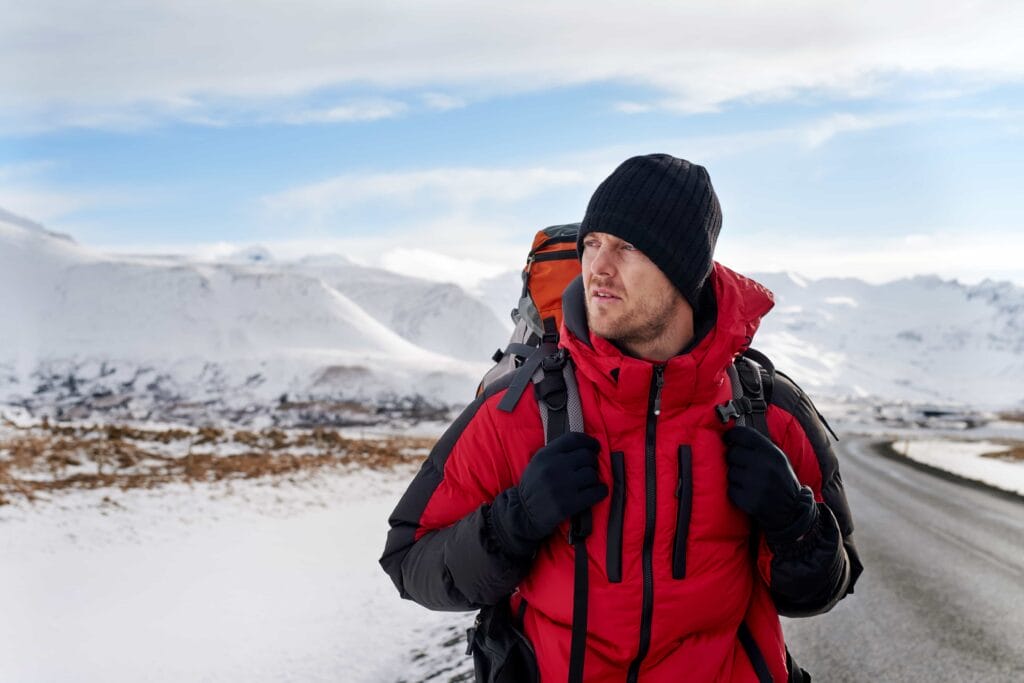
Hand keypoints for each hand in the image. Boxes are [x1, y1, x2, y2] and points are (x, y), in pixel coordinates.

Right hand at [490, 432, 607, 556]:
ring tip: (589, 483)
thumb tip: (585, 446)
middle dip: (592, 462)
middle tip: (590, 469)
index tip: (595, 447)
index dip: (589, 441)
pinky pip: (596, 492)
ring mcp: (563, 486)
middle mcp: (554, 467)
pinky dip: (601, 491)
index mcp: (546, 455)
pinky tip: (597, 492)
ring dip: (594, 478)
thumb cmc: (533, 486)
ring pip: (592, 474)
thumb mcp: (538, 463)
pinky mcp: (569, 504)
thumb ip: (556, 452)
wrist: (523, 513)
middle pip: (587, 456)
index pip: (574, 439)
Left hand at [723, 426, 816, 543]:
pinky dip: (736, 492)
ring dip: (735, 477)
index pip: (743, 434)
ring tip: (748, 482)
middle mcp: (764, 466)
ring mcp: (756, 484)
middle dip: (734, 459)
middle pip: (732, 453)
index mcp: (772, 452)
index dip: (732, 435)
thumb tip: (733, 435)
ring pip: (730, 472)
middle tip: (742, 466)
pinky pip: (730, 489)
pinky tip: (747, 493)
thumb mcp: (778, 458)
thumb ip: (759, 446)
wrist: (791, 511)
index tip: (728, 438)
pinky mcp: (748, 500)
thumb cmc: (781, 481)